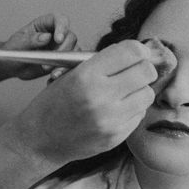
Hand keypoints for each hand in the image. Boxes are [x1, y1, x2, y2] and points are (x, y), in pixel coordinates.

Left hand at [0, 13, 77, 79]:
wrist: (12, 66)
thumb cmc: (13, 50)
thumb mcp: (18, 44)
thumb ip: (31, 40)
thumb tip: (46, 37)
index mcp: (44, 24)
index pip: (59, 19)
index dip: (62, 27)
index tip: (58, 39)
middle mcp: (55, 34)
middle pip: (70, 37)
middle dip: (63, 51)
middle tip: (49, 62)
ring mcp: (61, 47)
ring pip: (74, 52)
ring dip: (65, 63)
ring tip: (53, 73)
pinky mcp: (62, 60)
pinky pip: (70, 65)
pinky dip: (64, 72)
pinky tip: (53, 77)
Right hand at [8, 40, 157, 165]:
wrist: (41, 140)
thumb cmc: (53, 104)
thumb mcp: (70, 73)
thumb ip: (102, 62)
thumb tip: (138, 53)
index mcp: (87, 75)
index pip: (132, 52)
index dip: (139, 49)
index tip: (137, 53)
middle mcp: (101, 97)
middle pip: (146, 72)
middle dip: (143, 68)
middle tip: (135, 70)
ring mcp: (111, 119)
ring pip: (147, 94)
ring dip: (140, 89)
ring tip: (125, 91)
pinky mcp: (117, 136)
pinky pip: (140, 114)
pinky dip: (133, 109)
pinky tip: (117, 109)